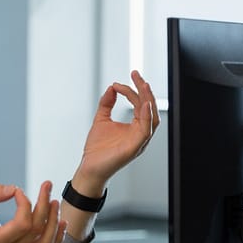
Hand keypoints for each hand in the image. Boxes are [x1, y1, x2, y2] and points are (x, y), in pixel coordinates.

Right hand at [0, 181, 66, 242]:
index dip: (25, 203)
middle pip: (36, 231)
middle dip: (45, 205)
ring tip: (55, 202)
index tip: (18, 191)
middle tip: (47, 185)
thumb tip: (14, 189)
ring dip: (55, 222)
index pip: (22, 224)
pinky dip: (56, 238)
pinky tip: (61, 222)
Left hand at [75, 70, 159, 193]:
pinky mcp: (135, 147)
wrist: (89, 167)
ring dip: (148, 100)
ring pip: (153, 118)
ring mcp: (139, 141)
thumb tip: (111, 88)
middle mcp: (140, 133)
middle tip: (135, 75)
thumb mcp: (101, 119)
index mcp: (135, 127)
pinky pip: (146, 130)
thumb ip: (107, 104)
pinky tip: (143, 104)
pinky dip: (147, 116)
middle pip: (150, 108)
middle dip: (144, 90)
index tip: (118, 83)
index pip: (140, 104)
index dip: (132, 90)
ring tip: (142, 85)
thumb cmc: (97, 149)